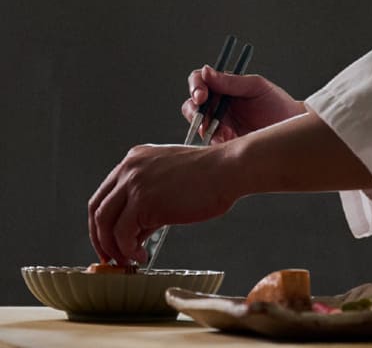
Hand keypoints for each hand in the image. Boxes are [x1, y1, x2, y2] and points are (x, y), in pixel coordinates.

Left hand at [88, 143, 235, 264]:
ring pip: (104, 222)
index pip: (105, 194)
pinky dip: (128, 250)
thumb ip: (147, 204)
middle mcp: (130, 167)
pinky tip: (143, 256)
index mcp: (135, 159)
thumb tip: (133, 235)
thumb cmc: (209, 177)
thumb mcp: (169, 183)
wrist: (226, 170)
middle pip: (97, 208)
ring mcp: (134, 182)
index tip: (109, 241)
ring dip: (113, 247)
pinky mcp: (143, 200)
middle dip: (100, 237)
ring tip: (130, 259)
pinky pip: (122, 233)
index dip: (102, 222)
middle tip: (111, 256)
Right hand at [182, 68, 305, 142]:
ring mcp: (219, 124)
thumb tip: (206, 71)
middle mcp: (217, 104)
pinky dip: (215, 142)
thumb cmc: (277, 104)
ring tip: (226, 132)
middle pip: (192, 105)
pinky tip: (229, 141)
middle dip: (195, 111)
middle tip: (207, 119)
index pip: (199, 80)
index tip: (202, 96)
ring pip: (198, 125)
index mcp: (224, 86)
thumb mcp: (256, 87)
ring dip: (206, 128)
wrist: (293, 129)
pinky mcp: (224, 142)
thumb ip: (231, 81)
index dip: (196, 86)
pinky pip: (210, 143)